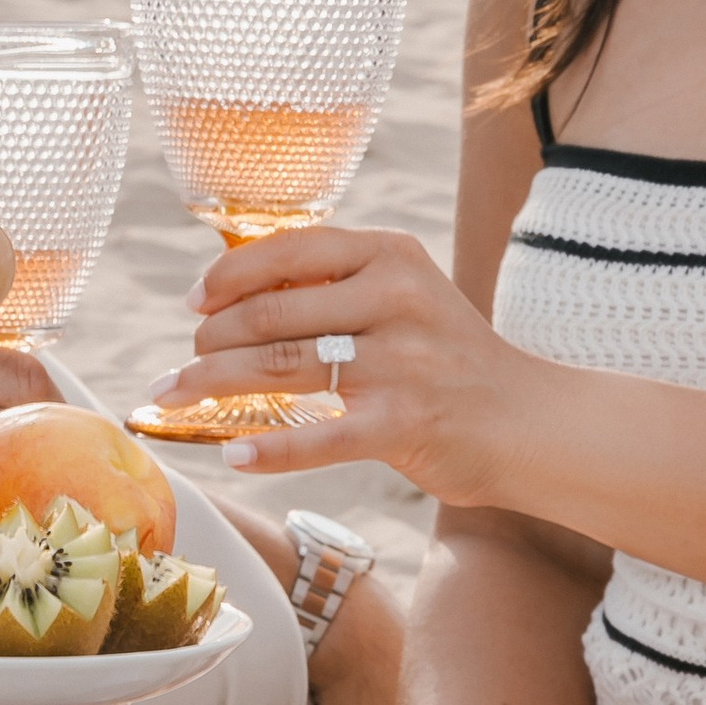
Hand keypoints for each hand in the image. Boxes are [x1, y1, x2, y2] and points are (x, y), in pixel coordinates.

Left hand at [148, 225, 531, 498]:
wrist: (529, 421)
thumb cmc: (449, 360)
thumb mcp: (405, 297)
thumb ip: (337, 287)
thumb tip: (234, 295)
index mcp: (391, 255)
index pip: (291, 249)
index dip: (228, 276)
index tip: (192, 302)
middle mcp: (396, 298)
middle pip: (273, 312)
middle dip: (210, 339)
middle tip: (180, 363)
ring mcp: (402, 362)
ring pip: (280, 366)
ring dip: (214, 383)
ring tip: (176, 395)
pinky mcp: (405, 422)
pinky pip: (319, 437)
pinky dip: (270, 449)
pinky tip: (234, 455)